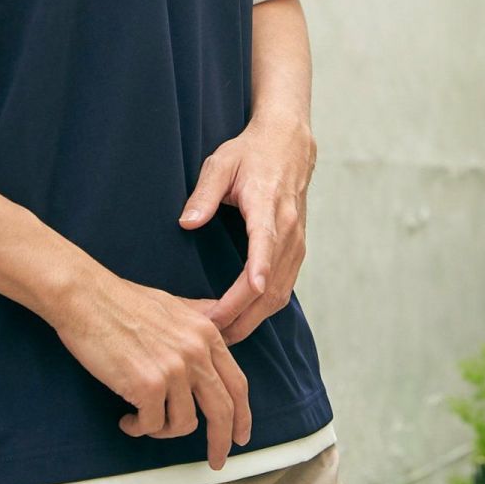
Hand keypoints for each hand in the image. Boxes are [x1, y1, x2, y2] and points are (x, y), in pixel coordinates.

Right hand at [49, 273, 251, 469]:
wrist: (84, 296)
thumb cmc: (119, 300)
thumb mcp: (172, 303)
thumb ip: (199, 317)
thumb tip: (220, 323)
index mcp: (205, 332)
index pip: (236, 383)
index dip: (241, 415)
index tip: (238, 435)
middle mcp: (195, 351)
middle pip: (222, 411)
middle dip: (221, 442)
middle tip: (215, 460)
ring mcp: (173, 369)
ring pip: (184, 423)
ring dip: (164, 430)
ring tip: (144, 420)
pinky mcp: (147, 385)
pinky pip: (151, 425)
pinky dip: (138, 428)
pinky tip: (126, 419)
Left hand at [179, 115, 316, 344]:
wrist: (289, 145)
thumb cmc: (250, 153)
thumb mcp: (221, 163)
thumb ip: (204, 194)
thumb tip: (187, 223)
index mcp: (269, 206)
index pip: (266, 242)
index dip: (258, 268)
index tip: (250, 289)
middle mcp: (288, 230)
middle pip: (270, 282)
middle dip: (241, 312)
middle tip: (208, 333)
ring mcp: (296, 244)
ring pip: (279, 293)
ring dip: (251, 319)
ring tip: (220, 338)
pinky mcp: (296, 252)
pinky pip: (283, 289)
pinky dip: (263, 310)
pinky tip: (241, 322)